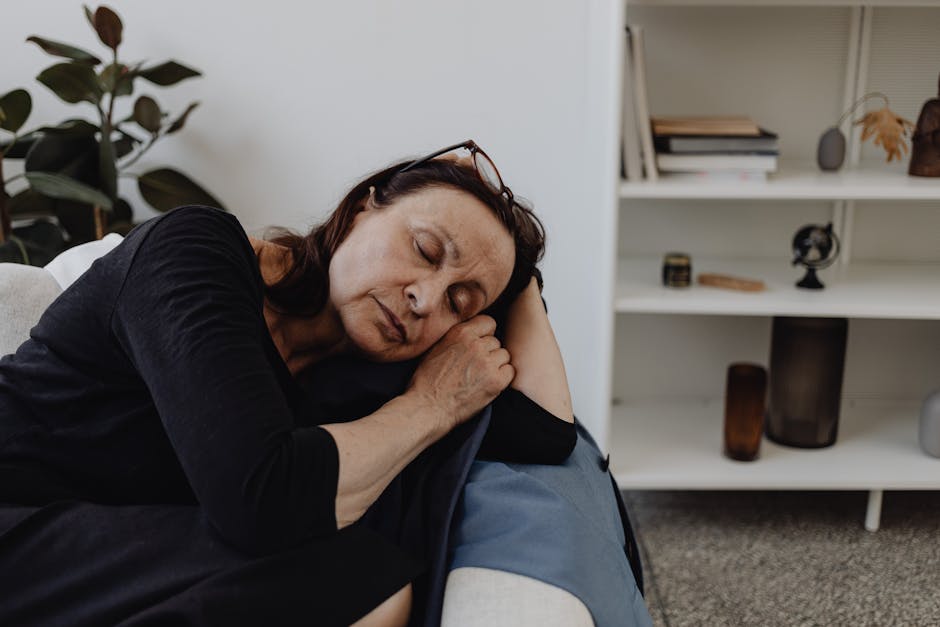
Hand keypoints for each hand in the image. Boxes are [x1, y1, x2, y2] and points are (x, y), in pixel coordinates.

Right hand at [407, 315, 514, 429]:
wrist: (427, 407)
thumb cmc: (427, 381)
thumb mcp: (437, 347)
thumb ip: (457, 337)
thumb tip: (472, 332)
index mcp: (461, 333)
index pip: (489, 323)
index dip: (485, 334)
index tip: (478, 345)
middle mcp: (476, 345)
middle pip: (495, 342)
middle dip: (488, 353)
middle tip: (475, 367)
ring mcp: (487, 363)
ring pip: (504, 356)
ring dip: (496, 365)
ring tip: (480, 377)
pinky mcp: (496, 381)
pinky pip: (509, 371)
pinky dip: (502, 378)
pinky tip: (487, 384)